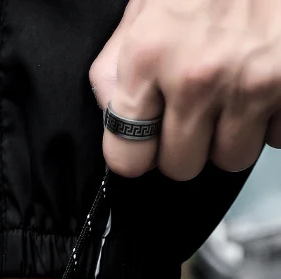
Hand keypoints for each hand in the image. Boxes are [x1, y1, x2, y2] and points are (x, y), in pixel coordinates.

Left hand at [90, 0, 280, 180]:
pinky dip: (272, 118)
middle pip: (181, 166)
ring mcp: (251, 82)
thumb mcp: (146, 7)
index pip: (128, 157)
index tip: (146, 144)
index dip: (138, 153)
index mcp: (148, 55)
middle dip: (188, 144)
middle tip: (197, 109)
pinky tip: (265, 82)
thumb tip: (111, 115)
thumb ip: (117, 66)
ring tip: (233, 92)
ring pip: (231, 158)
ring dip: (231, 133)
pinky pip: (277, 139)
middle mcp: (197, 75)